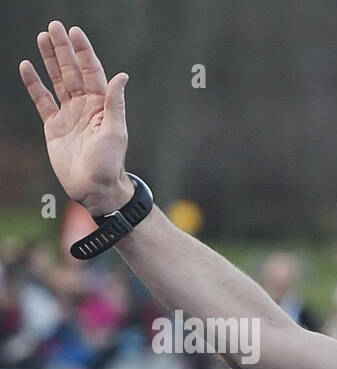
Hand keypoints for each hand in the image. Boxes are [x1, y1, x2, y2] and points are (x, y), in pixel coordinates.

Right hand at [18, 21, 131, 215]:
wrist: (94, 188)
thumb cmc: (109, 163)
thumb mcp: (115, 132)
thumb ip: (115, 103)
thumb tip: (122, 76)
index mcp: (102, 106)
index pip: (92, 72)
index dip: (83, 52)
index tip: (75, 32)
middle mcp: (85, 107)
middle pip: (72, 71)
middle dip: (63, 49)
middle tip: (54, 27)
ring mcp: (69, 115)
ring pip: (57, 81)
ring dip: (50, 60)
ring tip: (42, 38)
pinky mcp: (54, 126)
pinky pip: (42, 100)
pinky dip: (34, 84)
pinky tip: (27, 66)